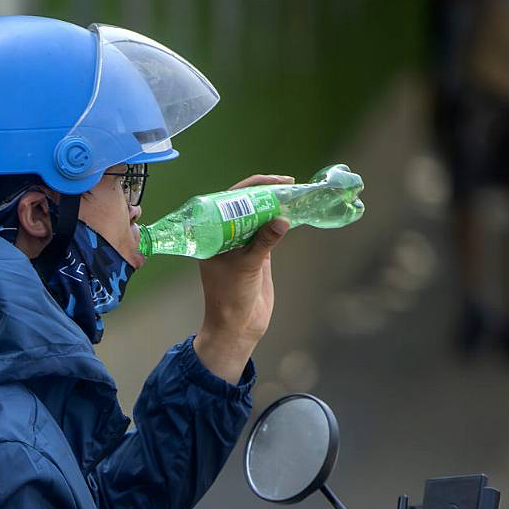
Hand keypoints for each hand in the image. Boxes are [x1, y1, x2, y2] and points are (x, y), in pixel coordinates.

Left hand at [193, 174, 293, 383]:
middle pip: (246, 204)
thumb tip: (282, 219)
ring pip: (259, 217)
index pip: (229, 200)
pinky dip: (281, 223)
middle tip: (289, 184)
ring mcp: (242, 243)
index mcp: (212, 233)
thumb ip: (263, 243)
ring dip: (276, 206)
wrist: (237, 326)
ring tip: (295, 194)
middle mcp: (225, 234)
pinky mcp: (257, 254)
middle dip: (266, 193)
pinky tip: (295, 213)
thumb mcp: (246, 266)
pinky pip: (269, 232)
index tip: (274, 182)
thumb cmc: (230, 297)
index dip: (252, 187)